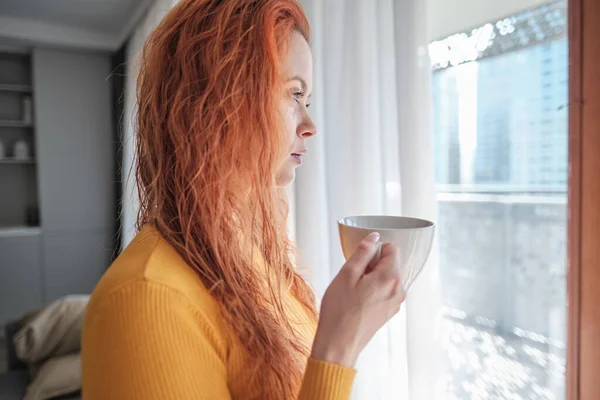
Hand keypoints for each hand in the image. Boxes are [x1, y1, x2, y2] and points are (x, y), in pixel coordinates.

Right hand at [311, 232, 405, 367]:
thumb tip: (374, 238)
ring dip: (372, 277)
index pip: (392, 249)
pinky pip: (385, 291)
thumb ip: (363, 253)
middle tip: (353, 276)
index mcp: (390, 278)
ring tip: (354, 290)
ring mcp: (395, 303)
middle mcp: (398, 290)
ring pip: (387, 277)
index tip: (360, 259)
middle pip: (390, 263)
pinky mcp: (389, 312)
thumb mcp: (347, 274)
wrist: (339, 344)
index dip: (375, 249)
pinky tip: (357, 299)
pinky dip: (373, 289)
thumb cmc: (340, 312)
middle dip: (373, 264)